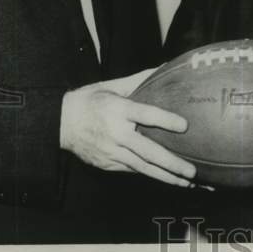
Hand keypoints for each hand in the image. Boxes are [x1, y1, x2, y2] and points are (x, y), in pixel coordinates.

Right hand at [59, 67, 196, 187]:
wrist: (60, 123)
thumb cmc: (90, 101)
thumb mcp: (112, 86)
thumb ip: (139, 79)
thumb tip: (163, 67)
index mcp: (118, 110)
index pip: (145, 115)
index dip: (165, 120)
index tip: (184, 125)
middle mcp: (116, 133)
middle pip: (147, 151)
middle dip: (171, 163)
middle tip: (192, 171)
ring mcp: (111, 152)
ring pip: (143, 167)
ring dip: (166, 177)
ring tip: (187, 184)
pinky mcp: (108, 164)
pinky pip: (133, 170)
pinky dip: (151, 175)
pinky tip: (168, 179)